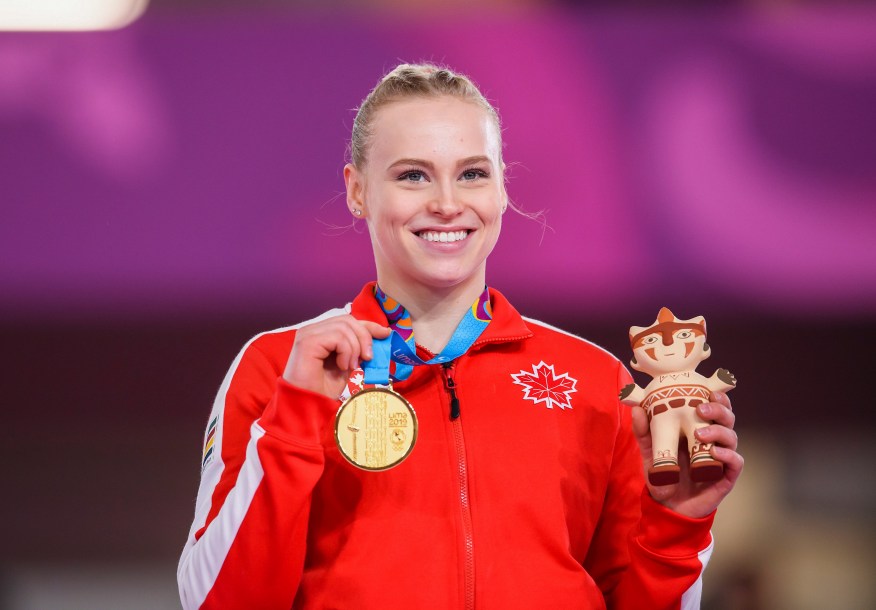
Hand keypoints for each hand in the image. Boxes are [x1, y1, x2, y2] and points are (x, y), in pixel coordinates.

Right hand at [283, 315, 390, 398]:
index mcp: (321, 333)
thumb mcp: (348, 365)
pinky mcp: (307, 341)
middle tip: (367, 359)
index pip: (348, 321)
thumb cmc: (324, 389)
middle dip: (364, 338)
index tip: (385, 333)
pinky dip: (346, 352)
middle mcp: (313, 329)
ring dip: (354, 349)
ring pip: (344, 327)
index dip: (369, 325)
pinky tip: (341, 367)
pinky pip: (337, 337)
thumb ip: (358, 349)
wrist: (308, 405)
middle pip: (348, 320)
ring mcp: (308, 334)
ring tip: (350, 367)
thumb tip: (381, 335)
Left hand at [631, 391, 742, 518]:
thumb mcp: (650, 452)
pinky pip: (735, 462)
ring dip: (719, 431)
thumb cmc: (663, 475)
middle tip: (701, 409)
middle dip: (719, 410)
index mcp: (699, 429)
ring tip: (700, 434)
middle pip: (728, 418)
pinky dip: (728, 455)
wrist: (668, 506)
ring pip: (732, 438)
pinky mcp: (726, 476)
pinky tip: (714, 452)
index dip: (718, 397)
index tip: (709, 390)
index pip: (715, 408)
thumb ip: (643, 432)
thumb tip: (637, 410)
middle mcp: (714, 440)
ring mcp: (722, 458)